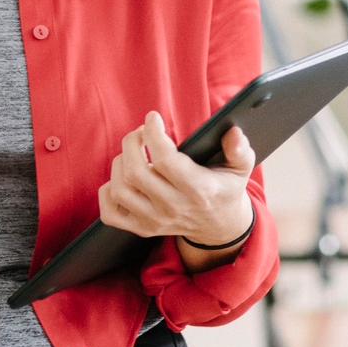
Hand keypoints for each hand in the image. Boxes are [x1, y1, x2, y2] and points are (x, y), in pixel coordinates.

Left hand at [98, 112, 254, 272]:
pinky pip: (110, 214)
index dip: (153, 133)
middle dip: (131, 143)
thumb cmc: (224, 188)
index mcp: (198, 190)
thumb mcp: (240, 168)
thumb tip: (234, 133)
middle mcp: (174, 208)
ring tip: (134, 153)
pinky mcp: (142, 229)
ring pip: (120, 190)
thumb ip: (239, 150)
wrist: (219, 227)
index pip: (165, 160)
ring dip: (120, 163)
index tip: (153, 118)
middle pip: (135, 173)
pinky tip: (123, 178)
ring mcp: (155, 221)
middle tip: (141, 133)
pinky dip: (107, 192)